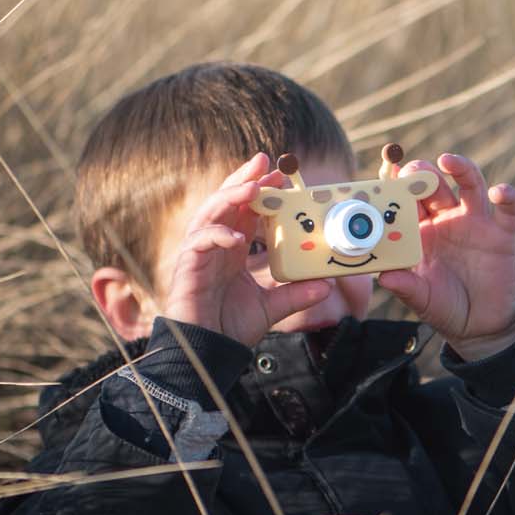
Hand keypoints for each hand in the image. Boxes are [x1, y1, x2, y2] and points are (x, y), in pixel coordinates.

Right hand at [161, 153, 329, 346]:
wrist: (208, 352)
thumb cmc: (231, 327)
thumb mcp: (272, 307)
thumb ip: (296, 294)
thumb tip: (326, 285)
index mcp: (233, 247)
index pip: (246, 209)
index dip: (261, 189)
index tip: (281, 175)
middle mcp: (215, 244)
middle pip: (226, 201)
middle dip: (244, 179)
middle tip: (265, 162)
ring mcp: (199, 252)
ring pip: (211, 212)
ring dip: (231, 197)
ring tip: (252, 187)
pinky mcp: (188, 266)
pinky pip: (199, 241)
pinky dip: (217, 234)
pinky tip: (235, 236)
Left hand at [377, 152, 514, 359]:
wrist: (480, 326)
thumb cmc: (445, 307)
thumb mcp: (421, 299)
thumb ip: (406, 287)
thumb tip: (384, 277)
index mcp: (421, 230)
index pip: (406, 200)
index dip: (397, 185)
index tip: (386, 172)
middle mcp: (447, 219)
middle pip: (435, 184)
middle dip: (422, 173)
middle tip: (412, 170)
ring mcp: (475, 223)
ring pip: (469, 184)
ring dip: (460, 168)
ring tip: (447, 161)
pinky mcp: (501, 234)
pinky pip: (508, 210)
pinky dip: (506, 197)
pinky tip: (498, 193)